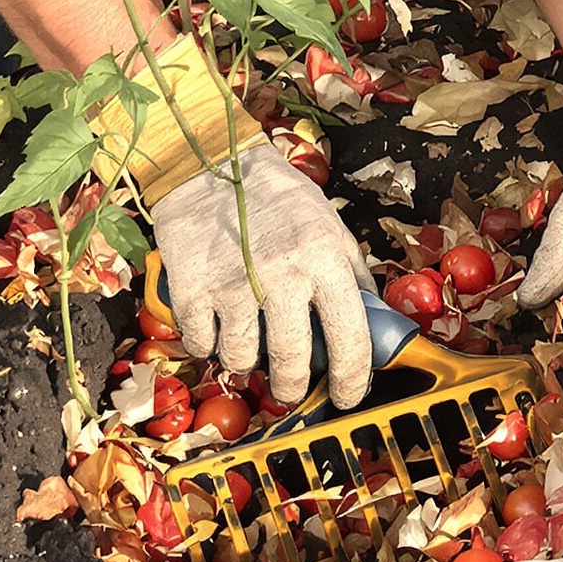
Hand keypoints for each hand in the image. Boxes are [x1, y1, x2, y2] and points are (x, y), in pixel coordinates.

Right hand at [150, 140, 373, 408]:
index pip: (350, 338)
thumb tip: (372, 319)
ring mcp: (232, 286)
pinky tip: (217, 324)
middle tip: (292, 389)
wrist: (210, 166)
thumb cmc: (276, 197)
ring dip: (246, 361)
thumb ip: (352, 272)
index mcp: (324, 259)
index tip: (348, 395)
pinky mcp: (190, 290)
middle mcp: (281, 277)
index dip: (352, 379)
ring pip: (242, 359)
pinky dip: (210, 344)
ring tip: (248, 341)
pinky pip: (202, 345)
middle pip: (292, 362)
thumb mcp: (329, 224)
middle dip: (294, 388)